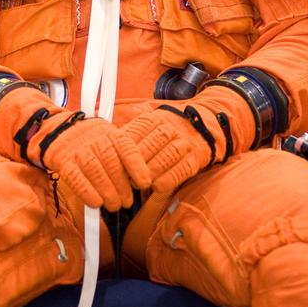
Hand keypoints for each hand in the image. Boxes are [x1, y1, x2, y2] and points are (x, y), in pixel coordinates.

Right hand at [30, 114, 149, 210]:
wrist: (58, 130)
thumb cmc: (91, 141)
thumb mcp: (110, 139)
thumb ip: (124, 156)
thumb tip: (142, 180)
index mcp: (110, 133)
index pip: (127, 148)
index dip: (137, 167)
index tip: (145, 184)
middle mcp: (95, 139)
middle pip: (112, 163)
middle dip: (122, 187)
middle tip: (126, 202)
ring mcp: (78, 149)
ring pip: (95, 171)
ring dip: (107, 192)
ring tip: (114, 205)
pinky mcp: (63, 160)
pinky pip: (75, 177)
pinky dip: (87, 192)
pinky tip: (96, 204)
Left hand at [122, 96, 239, 193]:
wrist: (202, 126)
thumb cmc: (165, 129)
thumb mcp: (147, 125)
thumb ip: (129, 134)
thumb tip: (106, 147)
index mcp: (152, 120)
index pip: (133, 136)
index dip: (123, 153)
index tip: (114, 166)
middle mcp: (169, 128)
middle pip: (148, 148)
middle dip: (135, 166)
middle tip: (125, 179)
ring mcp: (183, 143)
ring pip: (164, 159)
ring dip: (150, 174)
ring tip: (139, 184)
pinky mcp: (195, 158)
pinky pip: (180, 170)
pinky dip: (167, 180)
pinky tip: (157, 186)